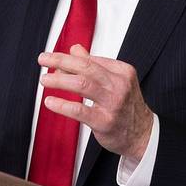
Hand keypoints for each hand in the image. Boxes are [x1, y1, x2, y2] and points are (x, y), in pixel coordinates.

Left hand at [38, 45, 152, 160]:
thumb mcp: (116, 81)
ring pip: (82, 84)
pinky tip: (50, 102)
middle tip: (43, 59)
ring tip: (45, 80)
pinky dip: (62, 105)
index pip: (90, 60)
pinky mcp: (105, 121)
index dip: (68, 58)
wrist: (143, 135)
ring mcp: (113, 103)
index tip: (52, 59)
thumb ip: (95, 65)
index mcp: (122, 71)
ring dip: (59, 80)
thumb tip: (75, 49)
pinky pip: (80, 110)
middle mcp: (119, 85)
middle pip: (85, 67)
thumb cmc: (126, 107)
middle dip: (61, 61)